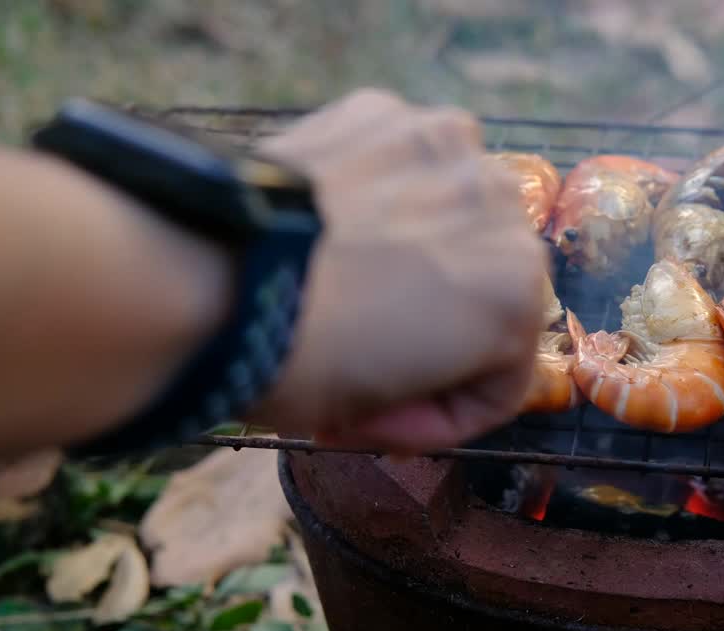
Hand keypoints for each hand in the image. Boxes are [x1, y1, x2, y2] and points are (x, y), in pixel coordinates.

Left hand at [244, 89, 548, 454]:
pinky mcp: (384, 111)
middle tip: (369, 352)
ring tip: (352, 275)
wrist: (207, 281)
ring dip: (422, 241)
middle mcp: (501, 206)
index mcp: (516, 292)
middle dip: (440, 319)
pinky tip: (328, 223)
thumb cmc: (304, 364)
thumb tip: (408, 374)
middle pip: (487, 281)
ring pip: (454, 209)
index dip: (445, 412)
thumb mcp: (383, 415)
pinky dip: (377, 192)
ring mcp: (444, 146)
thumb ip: (429, 387)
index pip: (505, 369)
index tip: (382, 426)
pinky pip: (401, 163)